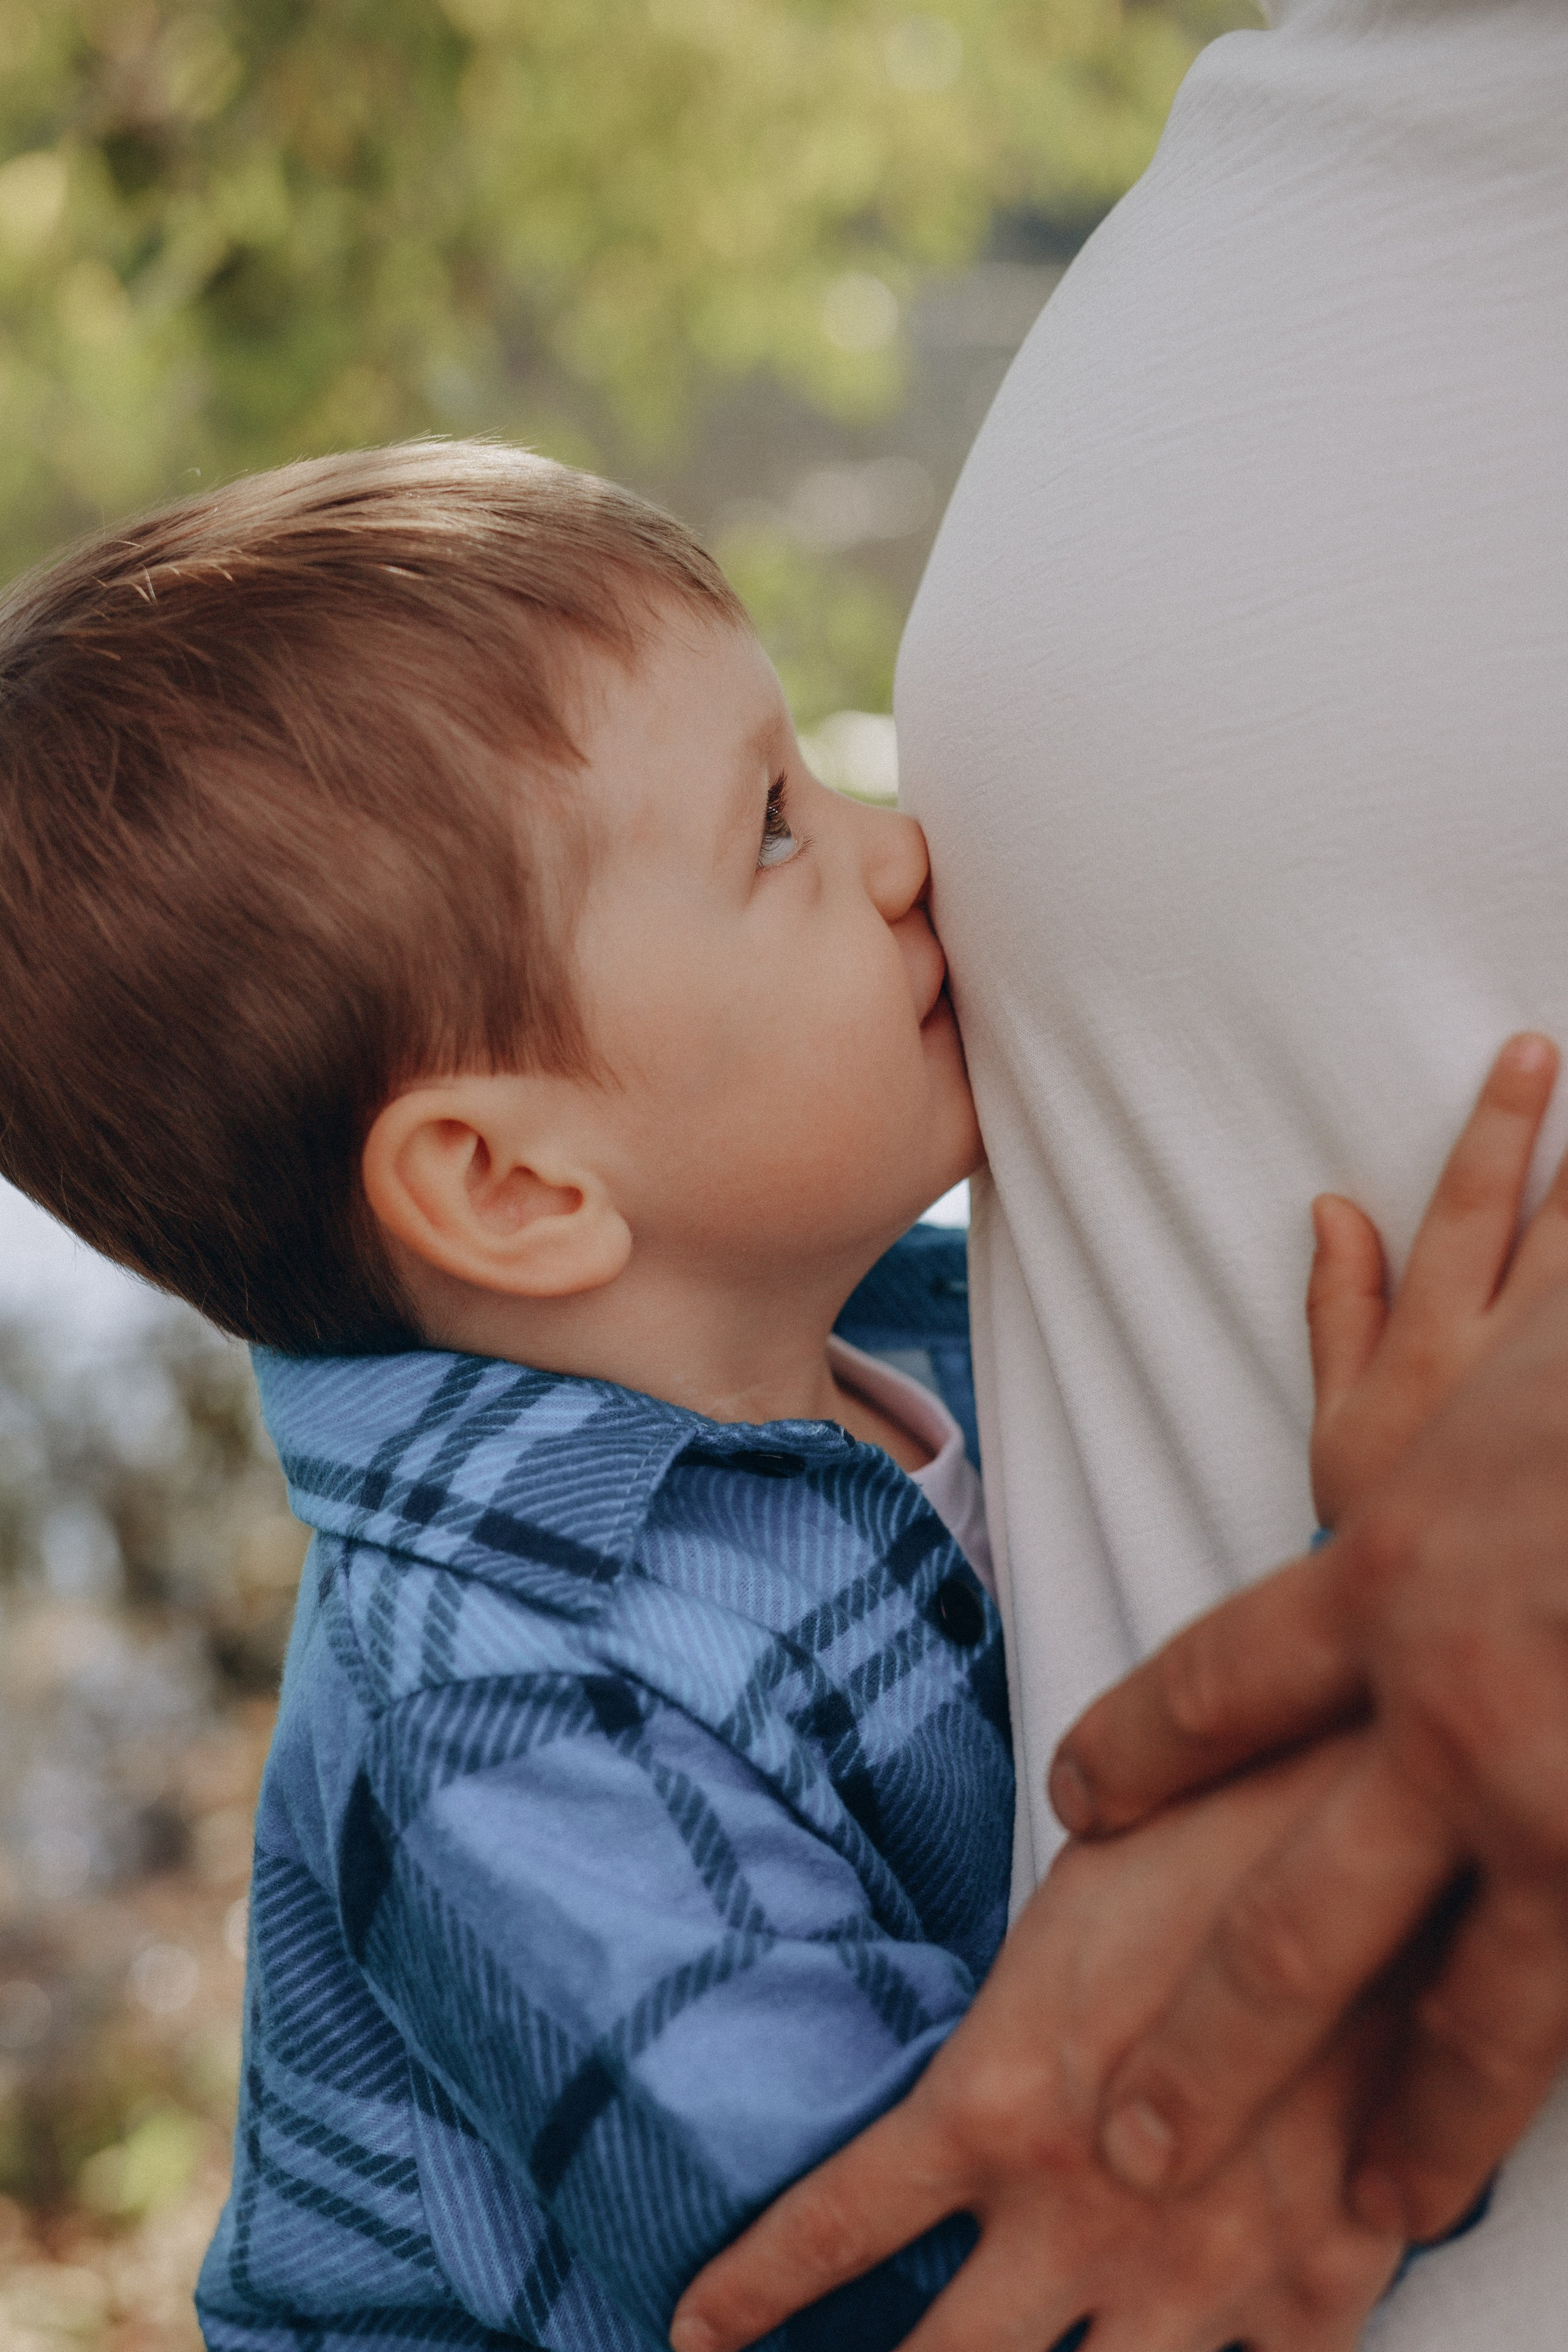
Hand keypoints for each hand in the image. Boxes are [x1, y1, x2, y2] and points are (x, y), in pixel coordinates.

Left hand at [671, 1740, 1402, 2351]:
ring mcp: (1200, 2271)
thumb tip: (973, 2043)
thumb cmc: (1217, 1832)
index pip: (835, 2224)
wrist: (1382, 1854)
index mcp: (996, 2104)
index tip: (697, 2330)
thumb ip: (1009, 2009)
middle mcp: (1079, 2213)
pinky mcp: (1316, 2289)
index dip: (753, 2291)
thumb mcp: (1067, 1903)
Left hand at [1052, 1277, 1567, 2241]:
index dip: (1140, 1746)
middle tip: (1140, 2145)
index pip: (1213, 1685)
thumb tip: (1327, 1223)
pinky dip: (1551, 2071)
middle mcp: (1457, 1718)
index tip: (1079, 1797)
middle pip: (1296, 1922)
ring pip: (1479, 2016)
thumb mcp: (1492, 1343)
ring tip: (1380, 2219)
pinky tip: (1506, 2164)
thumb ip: (1392, 1332)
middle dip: (1215, 2043)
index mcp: (1391, 1578)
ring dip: (1425, 2125)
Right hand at [1309, 1033, 1567, 1527]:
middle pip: (1558, 1230)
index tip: (1533, 1053)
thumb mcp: (1337, 1427)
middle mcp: (1499, 1365)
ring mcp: (1549, 1402)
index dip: (1500, 1128)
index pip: (1468, 1210)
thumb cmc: (1383, 1533)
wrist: (1437, 1647)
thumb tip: (1332, 1209)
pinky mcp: (1562, 1434)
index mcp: (1430, 1348)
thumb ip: (1337, 1312)